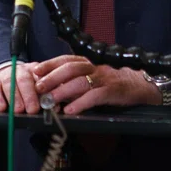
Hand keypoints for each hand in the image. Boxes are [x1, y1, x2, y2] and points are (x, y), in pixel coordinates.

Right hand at [0, 61, 42, 113]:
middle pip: (24, 80)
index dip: (43, 90)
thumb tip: (55, 108)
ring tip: (18, 110)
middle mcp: (20, 70)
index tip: (47, 101)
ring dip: (14, 98)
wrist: (6, 77)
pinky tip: (1, 108)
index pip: (40, 77)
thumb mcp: (38, 88)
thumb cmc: (26, 87)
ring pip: (9, 83)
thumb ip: (46, 96)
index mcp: (35, 70)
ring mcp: (6, 75)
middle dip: (29, 96)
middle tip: (32, 110)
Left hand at [33, 55, 161, 114]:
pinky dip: (81, 103)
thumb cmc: (109, 83)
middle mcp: (93, 67)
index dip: (49, 64)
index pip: (64, 59)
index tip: (34, 70)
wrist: (137, 86)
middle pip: (70, 68)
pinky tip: (70, 110)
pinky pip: (94, 96)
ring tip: (51, 101)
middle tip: (38, 88)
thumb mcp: (89, 78)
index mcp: (86, 62)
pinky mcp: (111, 91)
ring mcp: (103, 78)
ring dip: (63, 91)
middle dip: (52, 77)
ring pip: (80, 81)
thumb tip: (49, 90)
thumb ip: (72, 82)